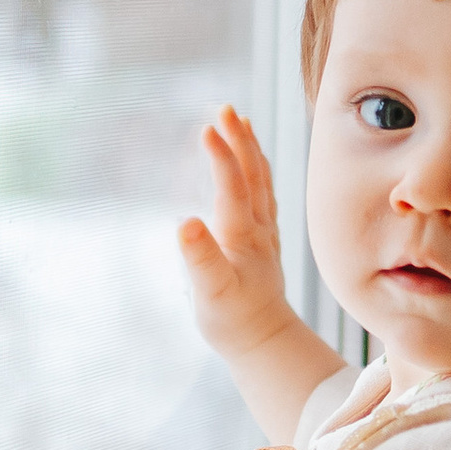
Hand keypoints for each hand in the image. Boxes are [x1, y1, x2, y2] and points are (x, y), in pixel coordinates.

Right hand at [179, 105, 293, 365]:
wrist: (264, 340)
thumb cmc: (231, 320)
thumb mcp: (210, 293)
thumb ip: (200, 259)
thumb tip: (185, 223)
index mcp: (241, 236)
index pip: (233, 186)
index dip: (222, 156)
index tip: (209, 126)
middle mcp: (258, 228)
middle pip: (252, 175)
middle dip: (239, 140)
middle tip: (225, 108)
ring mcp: (264, 232)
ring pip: (261, 182)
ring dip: (251, 149)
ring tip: (241, 121)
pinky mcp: (264, 239)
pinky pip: (264, 195)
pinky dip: (258, 170)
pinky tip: (253, 161)